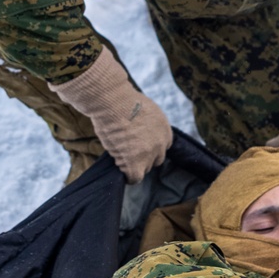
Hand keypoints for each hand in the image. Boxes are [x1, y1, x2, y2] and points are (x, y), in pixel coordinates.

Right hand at [50, 47, 171, 182]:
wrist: (113, 101)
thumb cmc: (122, 100)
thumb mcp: (143, 109)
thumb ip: (145, 122)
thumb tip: (136, 126)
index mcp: (165, 129)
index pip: (162, 146)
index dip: (149, 147)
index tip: (138, 145)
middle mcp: (161, 143)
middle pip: (156, 159)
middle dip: (144, 157)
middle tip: (127, 151)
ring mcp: (150, 155)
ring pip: (145, 168)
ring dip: (133, 164)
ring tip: (120, 155)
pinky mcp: (135, 163)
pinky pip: (134, 178)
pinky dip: (127, 176)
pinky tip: (119, 168)